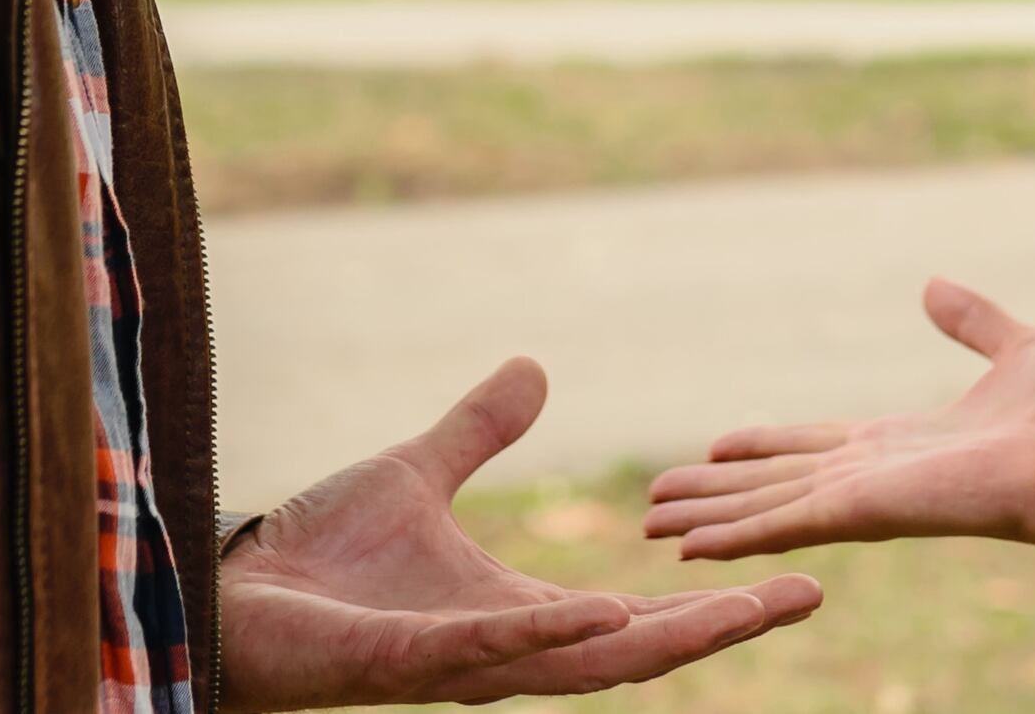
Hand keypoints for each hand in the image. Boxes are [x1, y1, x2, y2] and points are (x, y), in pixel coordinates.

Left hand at [225, 357, 824, 707]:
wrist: (229, 597)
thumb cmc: (313, 558)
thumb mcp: (415, 474)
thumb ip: (479, 433)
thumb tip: (537, 371)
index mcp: (519, 614)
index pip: (638, 617)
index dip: (714, 600)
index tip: (794, 576)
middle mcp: (507, 651)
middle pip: (638, 649)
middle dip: (723, 627)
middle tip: (805, 592)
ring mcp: (461, 663)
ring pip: (586, 663)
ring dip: (663, 638)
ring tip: (739, 610)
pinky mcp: (407, 662)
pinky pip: (490, 653)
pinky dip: (546, 634)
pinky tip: (601, 611)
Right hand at [641, 278, 1034, 582]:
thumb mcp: (1019, 350)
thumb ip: (973, 321)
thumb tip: (933, 286)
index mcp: (897, 445)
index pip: (812, 448)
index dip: (762, 448)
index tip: (718, 446)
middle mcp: (869, 477)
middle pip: (772, 484)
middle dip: (716, 493)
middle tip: (658, 501)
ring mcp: (860, 499)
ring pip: (764, 508)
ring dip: (707, 518)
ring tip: (652, 526)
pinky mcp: (859, 513)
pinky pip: (781, 523)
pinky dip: (731, 535)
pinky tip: (688, 546)